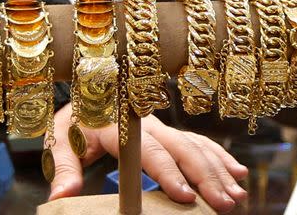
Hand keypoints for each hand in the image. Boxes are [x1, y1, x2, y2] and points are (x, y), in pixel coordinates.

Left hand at [49, 105, 247, 212]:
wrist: (83, 92)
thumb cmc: (72, 122)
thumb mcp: (59, 142)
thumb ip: (63, 170)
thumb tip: (62, 197)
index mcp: (120, 124)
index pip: (149, 151)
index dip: (169, 173)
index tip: (185, 197)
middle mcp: (148, 123)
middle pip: (181, 148)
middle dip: (205, 177)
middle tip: (223, 204)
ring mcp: (161, 126)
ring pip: (195, 147)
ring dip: (218, 171)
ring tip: (236, 196)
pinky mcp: (168, 132)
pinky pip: (198, 143)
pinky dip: (219, 157)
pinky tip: (237, 173)